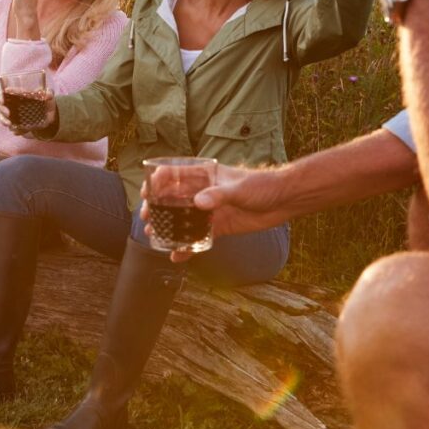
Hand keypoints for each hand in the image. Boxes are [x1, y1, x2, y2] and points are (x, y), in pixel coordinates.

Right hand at [0, 89, 56, 134]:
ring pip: (3, 118)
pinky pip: (12, 128)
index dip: (0, 97)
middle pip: (0, 106)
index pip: (3, 94)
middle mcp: (10, 104)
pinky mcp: (16, 124)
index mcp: (15, 95)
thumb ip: (49, 93)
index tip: (2, 100)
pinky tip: (18, 132)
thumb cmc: (44, 100)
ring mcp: (12, 115)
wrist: (47, 113)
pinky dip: (14, 130)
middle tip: (8, 114)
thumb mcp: (47, 96)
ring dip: (4, 121)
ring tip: (10, 125)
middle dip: (2, 110)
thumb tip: (48, 95)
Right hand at [138, 164, 289, 262]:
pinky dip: (187, 246)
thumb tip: (199, 203)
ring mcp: (209, 210)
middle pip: (172, 198)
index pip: (174, 173)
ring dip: (167, 227)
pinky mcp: (218, 227)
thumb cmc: (262, 185)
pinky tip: (177, 255)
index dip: (157, 181)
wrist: (284, 201)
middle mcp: (202, 192)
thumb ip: (219, 195)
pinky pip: (197, 237)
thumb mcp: (239, 188)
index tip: (147, 191)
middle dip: (156, 207)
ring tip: (153, 235)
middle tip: (145, 217)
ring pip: (182, 219)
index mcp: (204, 176)